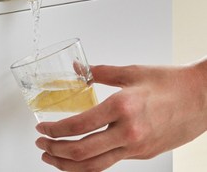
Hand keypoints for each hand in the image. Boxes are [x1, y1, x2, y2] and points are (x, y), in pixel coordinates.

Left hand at [35, 63, 206, 170]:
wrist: (202, 98)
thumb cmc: (170, 82)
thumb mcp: (131, 71)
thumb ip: (99, 71)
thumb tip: (76, 69)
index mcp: (122, 107)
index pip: (79, 126)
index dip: (55, 130)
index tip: (42, 129)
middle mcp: (128, 132)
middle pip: (83, 152)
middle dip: (56, 152)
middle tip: (41, 146)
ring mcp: (137, 147)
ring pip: (96, 165)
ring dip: (69, 165)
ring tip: (52, 159)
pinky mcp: (144, 154)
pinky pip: (111, 163)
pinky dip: (90, 163)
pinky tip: (80, 157)